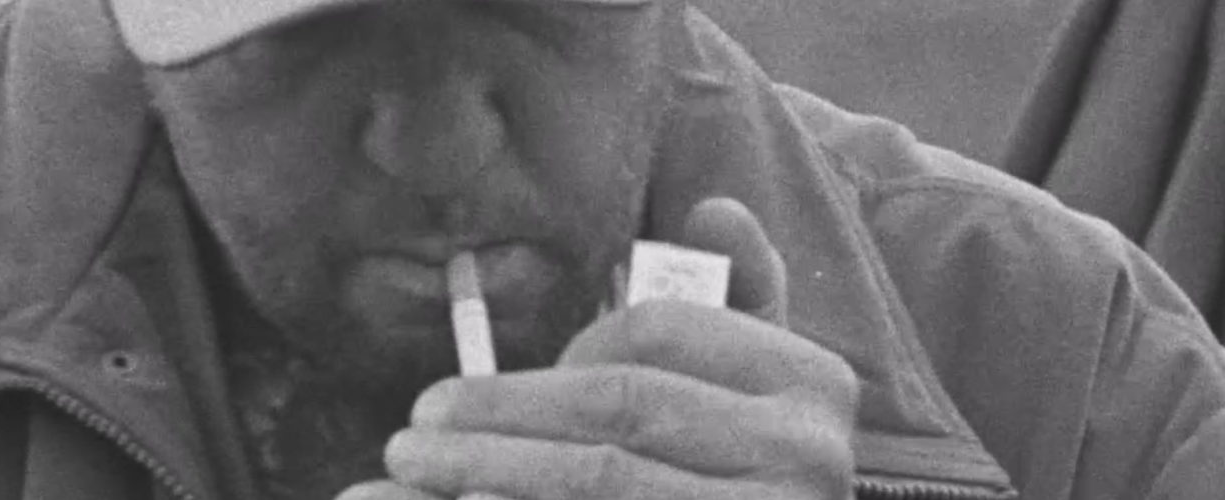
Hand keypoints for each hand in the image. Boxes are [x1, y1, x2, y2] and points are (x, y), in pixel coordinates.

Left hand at [336, 198, 859, 499]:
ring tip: (412, 470)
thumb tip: (715, 208)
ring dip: (488, 474)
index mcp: (812, 380)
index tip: (501, 379)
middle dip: (501, 415)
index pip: (657, 332)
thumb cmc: (744, 464)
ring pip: (601, 483)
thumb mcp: (754, 380)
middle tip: (414, 427)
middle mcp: (807, 454)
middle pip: (620, 411)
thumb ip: (735, 294)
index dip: (563, 350)